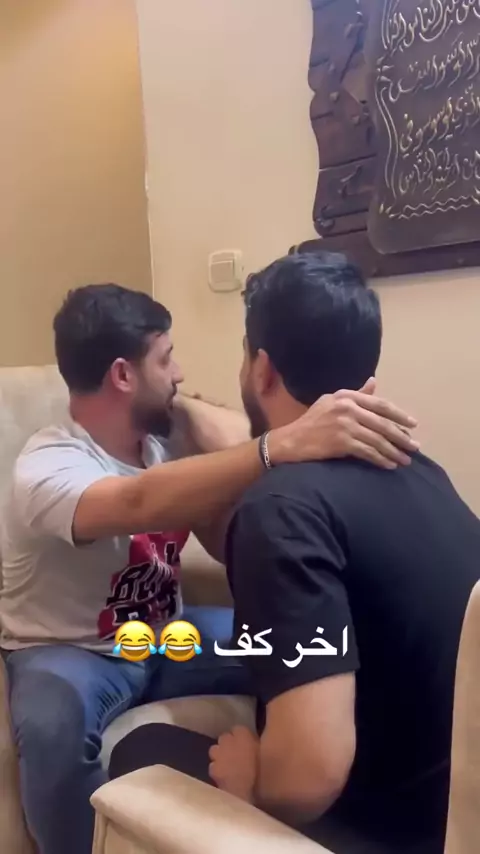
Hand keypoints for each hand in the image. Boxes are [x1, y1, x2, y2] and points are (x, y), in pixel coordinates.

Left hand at [208, 726, 258, 801]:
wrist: (246, 791)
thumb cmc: (261, 772)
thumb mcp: (264, 755)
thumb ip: (256, 745)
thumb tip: (253, 744)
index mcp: (243, 734)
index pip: (238, 729)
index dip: (242, 737)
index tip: (245, 743)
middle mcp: (227, 740)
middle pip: (225, 738)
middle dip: (228, 744)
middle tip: (236, 753)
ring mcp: (218, 754)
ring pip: (215, 750)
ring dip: (220, 755)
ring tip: (227, 763)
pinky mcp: (213, 768)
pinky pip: (213, 766)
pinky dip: (217, 769)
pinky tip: (223, 774)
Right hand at [269, 378, 418, 469]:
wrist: (291, 441)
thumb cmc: (311, 422)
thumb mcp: (331, 402)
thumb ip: (355, 395)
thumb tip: (374, 382)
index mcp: (347, 396)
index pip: (380, 404)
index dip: (399, 415)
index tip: (413, 425)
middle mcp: (347, 408)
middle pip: (383, 423)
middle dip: (401, 437)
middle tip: (415, 447)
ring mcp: (345, 425)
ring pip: (377, 439)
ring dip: (394, 451)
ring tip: (406, 460)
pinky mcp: (341, 442)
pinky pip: (368, 452)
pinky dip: (381, 459)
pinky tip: (389, 465)